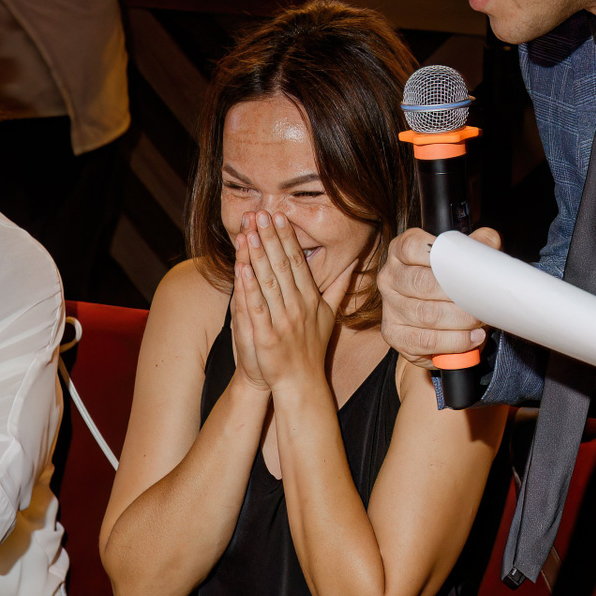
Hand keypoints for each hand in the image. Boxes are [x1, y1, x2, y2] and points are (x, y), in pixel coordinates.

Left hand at [232, 213, 351, 391]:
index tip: (279, 215)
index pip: (297, 261)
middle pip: (282, 265)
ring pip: (269, 282)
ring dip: (258, 255)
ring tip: (249, 231)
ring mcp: (283, 321)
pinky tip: (241, 267)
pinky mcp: (268, 336)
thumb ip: (340, 286)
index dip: (287, 237)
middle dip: (271, 237)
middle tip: (261, 212)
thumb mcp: (330, 314)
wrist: (300, 382)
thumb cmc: (312, 347)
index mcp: (311, 298)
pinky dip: (249, 287)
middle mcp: (298, 306)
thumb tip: (355, 261)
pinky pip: (257, 307)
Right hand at [375, 226, 496, 368]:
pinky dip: (453, 342)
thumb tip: (488, 242)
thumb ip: (474, 246)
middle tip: (481, 300)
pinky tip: (471, 338)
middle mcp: (390, 277)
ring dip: (460, 320)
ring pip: (426, 315)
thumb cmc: (447, 282)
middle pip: (423, 284)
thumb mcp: (461, 258)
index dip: (440, 255)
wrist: (437, 317)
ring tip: (480, 321)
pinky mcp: (394, 334)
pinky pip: (425, 340)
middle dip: (458, 294)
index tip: (464, 265)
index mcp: (401, 251)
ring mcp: (389, 307)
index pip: (413, 247)